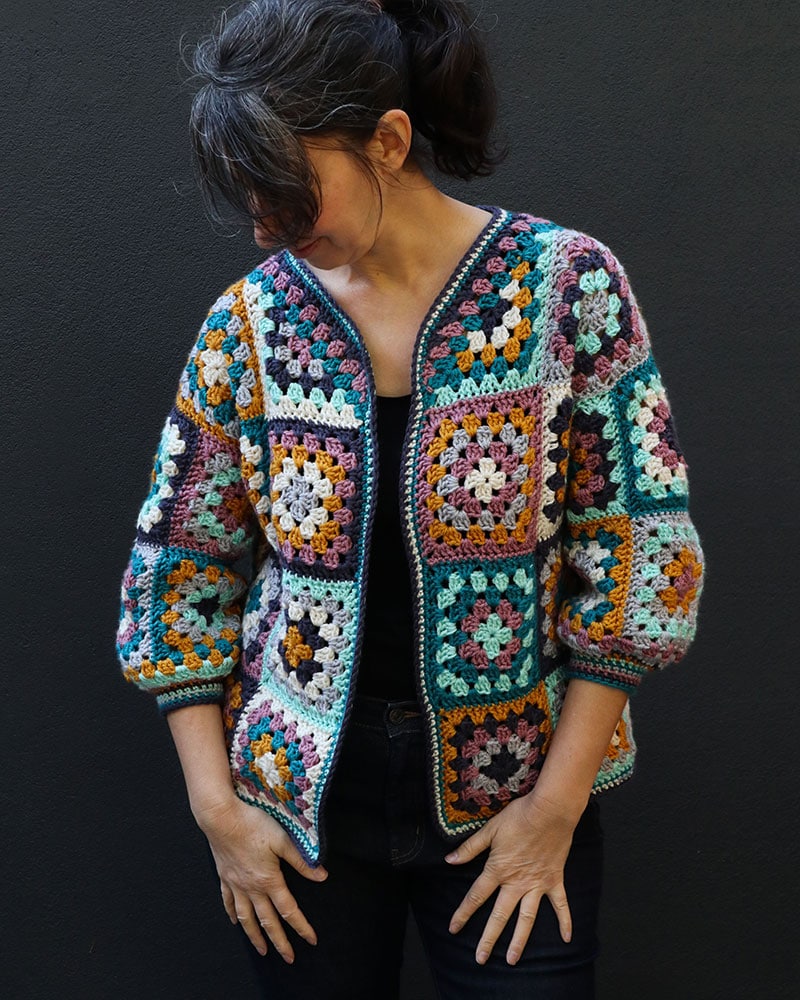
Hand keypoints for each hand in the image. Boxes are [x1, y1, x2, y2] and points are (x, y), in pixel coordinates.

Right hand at [197, 795, 327, 962]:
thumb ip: (302, 861)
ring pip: (246, 918)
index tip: (311, 940)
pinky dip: (232, 915)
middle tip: (288, 957)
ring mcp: (235, 884)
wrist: (221, 818)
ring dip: (254, 936)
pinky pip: (227, 902)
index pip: (289, 911)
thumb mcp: (283, 840)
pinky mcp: (224, 876)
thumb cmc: (253, 824)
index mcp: (268, 880)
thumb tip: (322, 876)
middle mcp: (251, 887)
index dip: (302, 927)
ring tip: (261, 949)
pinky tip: (235, 922)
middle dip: (279, 942)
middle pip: (267, 921)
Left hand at [445, 793, 579, 965]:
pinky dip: (564, 921)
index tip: (453, 929)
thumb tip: (449, 860)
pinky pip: (560, 905)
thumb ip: (470, 848)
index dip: (463, 913)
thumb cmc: (519, 816)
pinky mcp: (555, 880)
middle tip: (480, 959)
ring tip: (511, 959)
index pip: (476, 896)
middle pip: (499, 915)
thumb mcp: (490, 829)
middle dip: (488, 938)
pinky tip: (566, 939)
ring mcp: (537, 884)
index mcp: (498, 869)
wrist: (550, 810)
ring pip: (526, 918)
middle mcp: (516, 882)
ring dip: (519, 940)